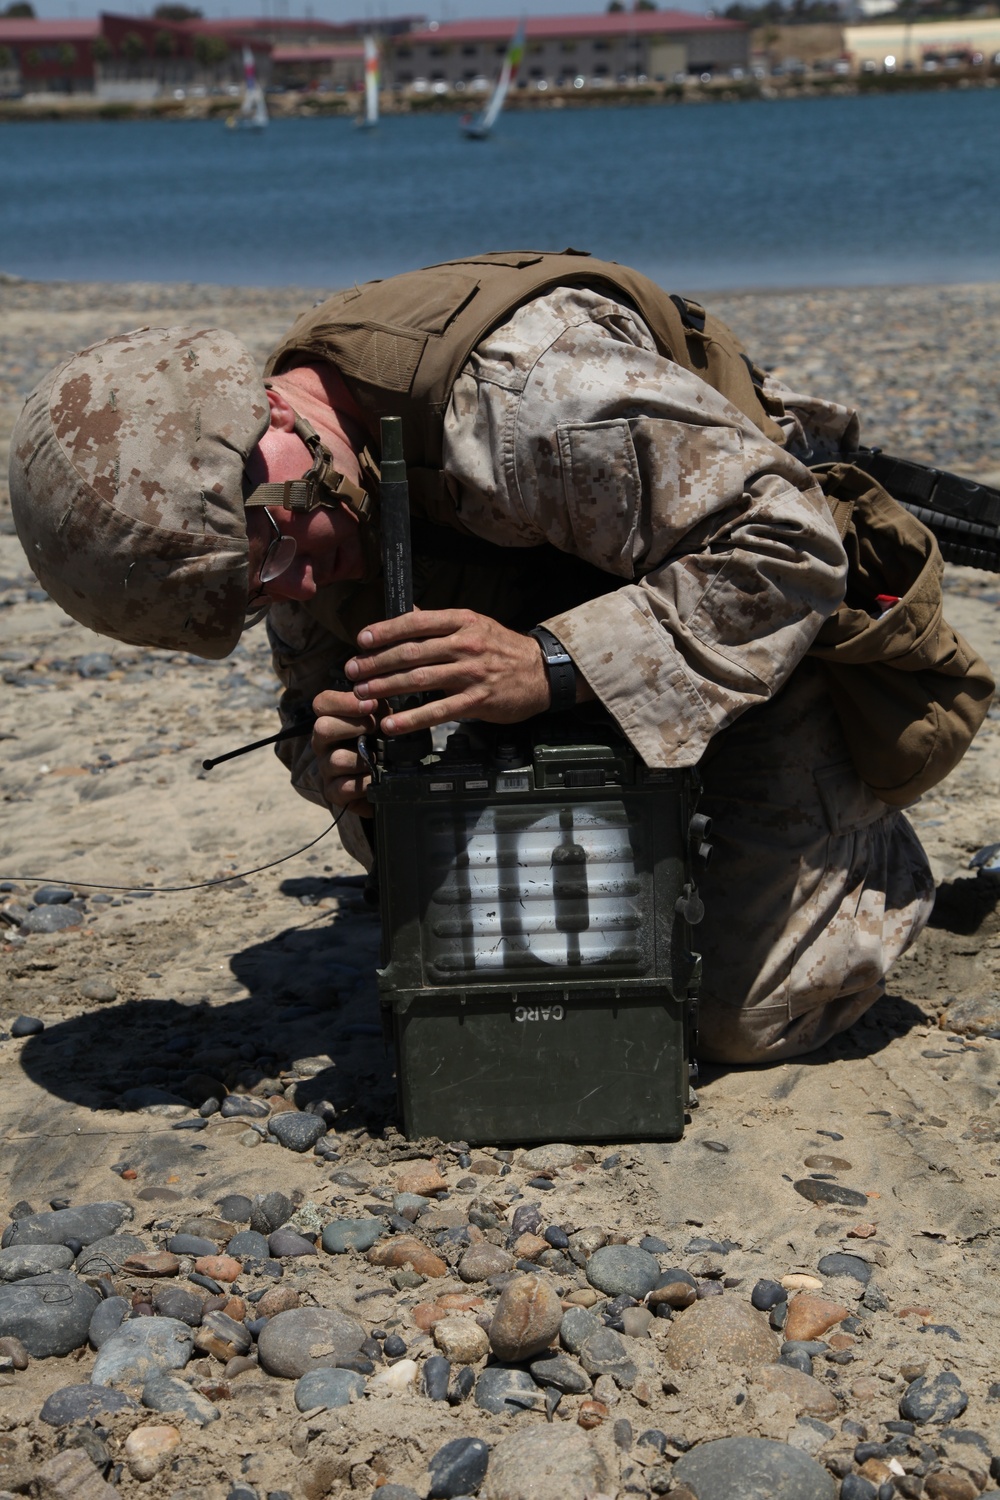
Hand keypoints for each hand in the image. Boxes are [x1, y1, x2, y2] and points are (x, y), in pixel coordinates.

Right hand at [311, 689, 374, 815]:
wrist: (385, 781)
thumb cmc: (381, 744)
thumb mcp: (382, 721)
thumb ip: (378, 708)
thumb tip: (378, 698)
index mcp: (330, 720)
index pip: (322, 703)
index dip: (344, 702)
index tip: (371, 705)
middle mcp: (322, 743)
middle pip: (322, 728)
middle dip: (353, 726)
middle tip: (375, 729)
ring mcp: (325, 768)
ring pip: (337, 759)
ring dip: (363, 758)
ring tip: (379, 758)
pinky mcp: (332, 792)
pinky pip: (344, 787)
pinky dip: (365, 782)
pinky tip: (376, 778)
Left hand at [345, 609, 552, 735]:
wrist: (543, 672)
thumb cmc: (503, 649)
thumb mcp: (475, 625)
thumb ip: (440, 623)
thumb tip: (408, 613)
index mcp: (462, 622)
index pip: (416, 623)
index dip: (385, 631)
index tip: (362, 640)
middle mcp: (465, 644)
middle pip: (411, 652)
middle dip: (376, 662)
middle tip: (352, 671)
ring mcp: (471, 673)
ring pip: (419, 680)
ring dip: (386, 687)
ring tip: (362, 695)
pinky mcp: (477, 701)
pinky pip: (437, 711)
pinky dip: (411, 718)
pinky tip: (391, 724)